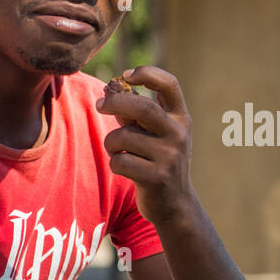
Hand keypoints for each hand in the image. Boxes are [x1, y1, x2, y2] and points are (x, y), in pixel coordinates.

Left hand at [96, 66, 198, 228]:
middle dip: (114, 103)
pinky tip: (125, 169)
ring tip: (118, 152)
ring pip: (123, 137)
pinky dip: (115, 163)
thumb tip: (109, 91)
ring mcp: (169, 156)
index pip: (169, 84)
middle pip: (141, 107)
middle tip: (100, 106)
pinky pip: (120, 161)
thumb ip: (135, 115)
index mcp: (180, 118)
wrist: (175, 204)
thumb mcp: (154, 135)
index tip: (126, 75)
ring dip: (111, 143)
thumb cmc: (158, 161)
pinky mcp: (156, 177)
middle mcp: (178, 134)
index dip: (147, 74)